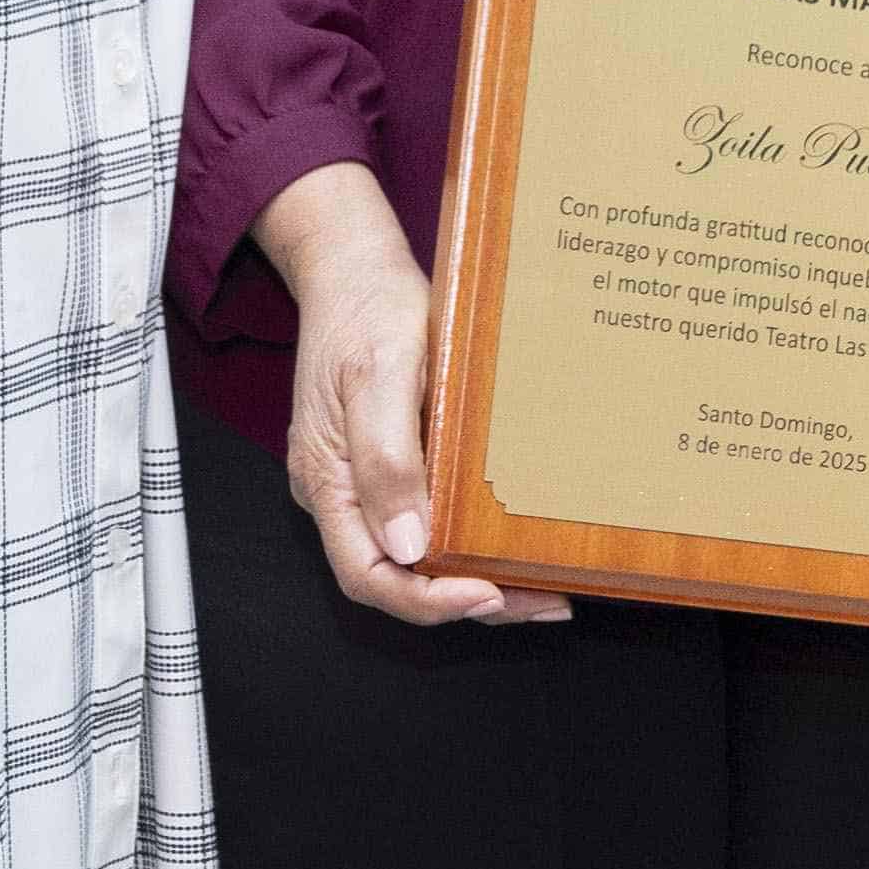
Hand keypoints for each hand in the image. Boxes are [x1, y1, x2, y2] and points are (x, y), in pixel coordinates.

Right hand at [256, 161, 568, 628]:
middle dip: (464, 603)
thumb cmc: (367, 308)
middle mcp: (342, 493)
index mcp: (327, 480)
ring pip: (415, 560)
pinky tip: (511, 543)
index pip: (368, 576)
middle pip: (396, 580)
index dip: (427, 600)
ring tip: (541, 588)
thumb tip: (407, 547)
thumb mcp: (381, 372)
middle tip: (540, 600)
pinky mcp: (392, 464)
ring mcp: (366, 481)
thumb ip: (387, 458)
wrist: (355, 265)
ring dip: (475, 581)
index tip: (486, 594)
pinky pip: (427, 523)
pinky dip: (468, 544)